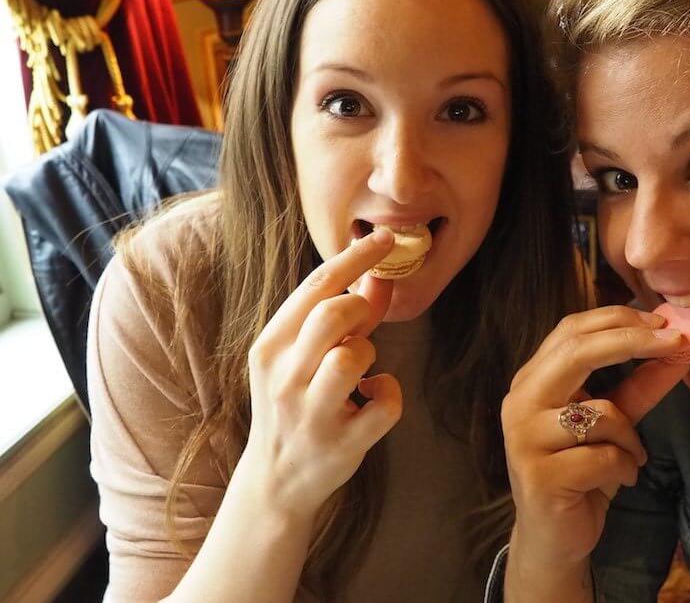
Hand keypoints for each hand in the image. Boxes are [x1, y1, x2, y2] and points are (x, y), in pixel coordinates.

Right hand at [236, 229, 401, 521]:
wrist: (276, 481)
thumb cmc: (296, 404)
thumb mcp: (305, 357)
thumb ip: (343, 316)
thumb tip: (379, 275)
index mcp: (271, 346)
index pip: (316, 286)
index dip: (357, 257)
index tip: (388, 238)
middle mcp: (283, 377)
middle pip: (332, 314)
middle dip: (359, 309)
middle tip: (361, 326)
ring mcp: (310, 413)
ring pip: (353, 357)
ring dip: (368, 356)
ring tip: (358, 373)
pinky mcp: (340, 444)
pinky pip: (385, 402)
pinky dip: (388, 395)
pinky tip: (370, 401)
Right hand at [502, 306, 688, 577]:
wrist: (552, 539)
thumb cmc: (581, 473)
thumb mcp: (614, 425)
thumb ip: (638, 387)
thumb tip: (676, 350)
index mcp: (533, 380)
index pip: (571, 330)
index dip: (618, 319)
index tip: (664, 322)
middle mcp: (520, 402)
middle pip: (577, 351)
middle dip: (632, 342)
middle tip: (676, 342)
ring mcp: (525, 439)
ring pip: (602, 414)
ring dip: (631, 438)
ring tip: (629, 458)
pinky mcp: (540, 476)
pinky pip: (605, 457)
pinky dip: (625, 467)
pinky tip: (619, 479)